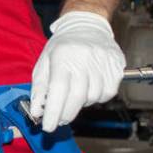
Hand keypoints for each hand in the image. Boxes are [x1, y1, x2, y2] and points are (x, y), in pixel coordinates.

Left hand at [29, 11, 124, 132]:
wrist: (86, 25)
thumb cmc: (62, 46)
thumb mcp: (43, 63)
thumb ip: (39, 88)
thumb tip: (37, 111)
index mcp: (62, 56)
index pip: (58, 90)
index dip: (53, 112)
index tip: (48, 127)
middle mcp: (84, 59)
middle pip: (77, 97)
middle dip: (66, 114)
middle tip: (59, 119)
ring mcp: (103, 62)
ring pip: (93, 97)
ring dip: (82, 103)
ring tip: (75, 92)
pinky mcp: (116, 66)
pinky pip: (107, 93)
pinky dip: (97, 97)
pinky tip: (90, 87)